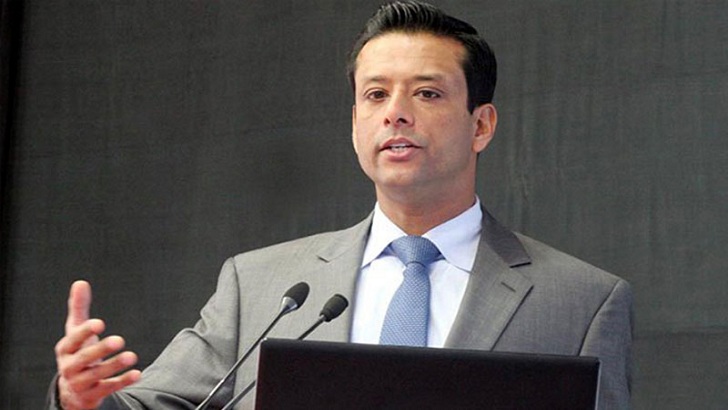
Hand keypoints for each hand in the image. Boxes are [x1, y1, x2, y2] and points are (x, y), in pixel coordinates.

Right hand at [54, 281, 141, 409]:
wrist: (72, 391)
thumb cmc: (77, 353)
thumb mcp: (75, 332)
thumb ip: (78, 309)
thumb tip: (80, 282)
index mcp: (65, 349)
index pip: (73, 340)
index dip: (85, 332)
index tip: (100, 323)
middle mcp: (69, 367)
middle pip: (84, 358)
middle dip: (101, 349)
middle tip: (120, 339)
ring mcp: (80, 383)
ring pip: (97, 375)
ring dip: (114, 365)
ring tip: (132, 356)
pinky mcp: (92, 395)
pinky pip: (108, 389)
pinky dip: (122, 381)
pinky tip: (137, 373)